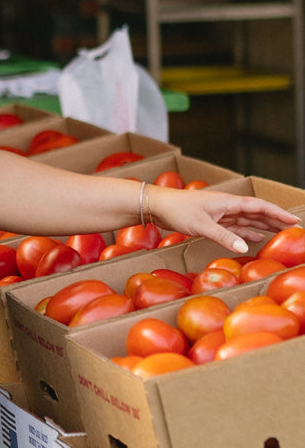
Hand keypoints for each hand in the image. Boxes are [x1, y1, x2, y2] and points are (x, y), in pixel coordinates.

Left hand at [147, 185, 299, 254]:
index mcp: (227, 202)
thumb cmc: (177, 210)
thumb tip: (246, 245)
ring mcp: (219, 213)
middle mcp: (226, 206)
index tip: (292, 219)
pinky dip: (245, 232)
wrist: (156, 206)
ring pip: (246, 219)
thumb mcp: (201, 225)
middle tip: (292, 228)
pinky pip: (234, 227)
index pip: (258, 206)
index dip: (276, 213)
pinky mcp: (211, 221)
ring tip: (278, 233)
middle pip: (255, 212)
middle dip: (274, 219)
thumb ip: (223, 236)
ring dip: (262, 225)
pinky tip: (254, 237)